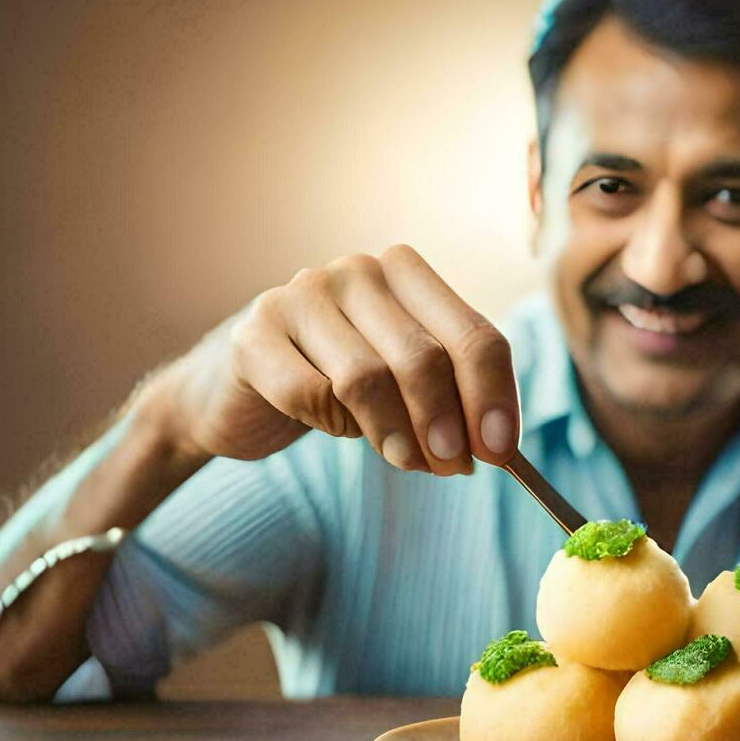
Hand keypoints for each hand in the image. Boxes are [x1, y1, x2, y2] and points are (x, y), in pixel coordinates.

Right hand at [151, 246, 519, 474]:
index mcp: (407, 274)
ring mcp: (301, 296)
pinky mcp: (254, 334)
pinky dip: (331, 424)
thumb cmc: (337, 385)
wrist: (237, 393)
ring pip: (367, 378)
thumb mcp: (404, 384)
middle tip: (454, 468)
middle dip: (447, 424)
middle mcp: (357, 273)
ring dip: (395, 434)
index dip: (493, 396)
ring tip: (407, 460)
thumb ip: (450, 400)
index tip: (502, 451)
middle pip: (425, 357)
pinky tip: (331, 428)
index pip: (474, 334)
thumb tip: (497, 447)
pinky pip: (309, 394)